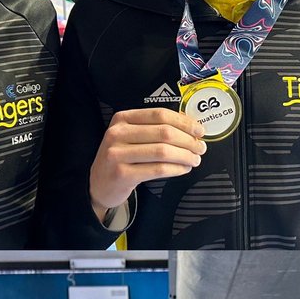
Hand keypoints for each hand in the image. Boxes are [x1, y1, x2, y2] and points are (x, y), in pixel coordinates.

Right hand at [88, 107, 206, 219]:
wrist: (99, 184)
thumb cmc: (121, 158)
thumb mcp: (130, 137)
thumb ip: (154, 129)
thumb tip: (190, 127)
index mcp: (122, 119)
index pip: (159, 114)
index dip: (184, 122)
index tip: (199, 129)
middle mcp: (117, 133)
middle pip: (163, 132)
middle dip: (188, 140)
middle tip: (200, 147)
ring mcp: (117, 154)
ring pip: (163, 151)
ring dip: (185, 155)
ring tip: (195, 159)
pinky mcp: (122, 174)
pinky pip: (158, 169)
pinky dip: (176, 169)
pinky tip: (184, 169)